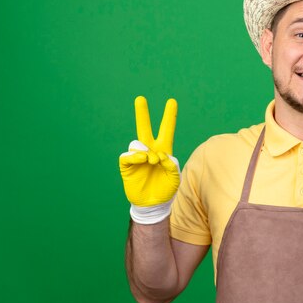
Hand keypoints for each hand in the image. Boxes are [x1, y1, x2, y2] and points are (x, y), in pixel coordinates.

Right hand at [119, 96, 179, 222]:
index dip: (169, 117)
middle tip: (140, 99)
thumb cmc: (166, 190)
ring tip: (152, 160)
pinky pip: (128, 156)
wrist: (153, 204)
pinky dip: (135, 156)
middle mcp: (150, 151)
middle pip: (144, 129)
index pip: (166, 130)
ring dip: (146, 150)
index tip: (171, 101)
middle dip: (142, 114)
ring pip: (137, 143)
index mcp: (164, 151)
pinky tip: (142, 160)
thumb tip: (158, 155)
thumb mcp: (175, 178)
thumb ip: (171, 164)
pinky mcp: (127, 166)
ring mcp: (138, 158)